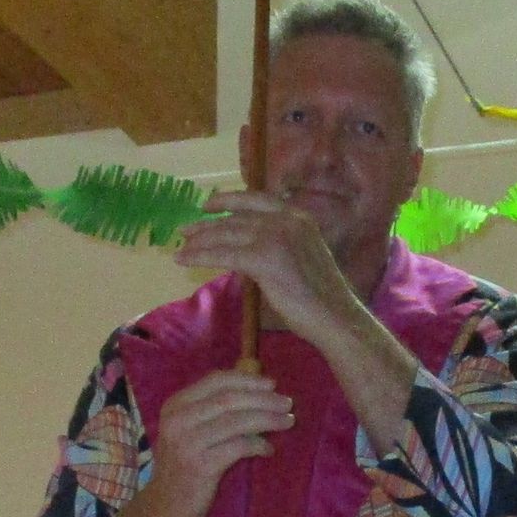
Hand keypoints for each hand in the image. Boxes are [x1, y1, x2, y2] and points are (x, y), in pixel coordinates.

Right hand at [128, 367, 294, 516]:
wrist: (163, 508)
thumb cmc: (182, 467)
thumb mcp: (187, 432)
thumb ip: (211, 413)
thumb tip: (258, 395)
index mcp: (175, 406)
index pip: (215, 380)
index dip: (247, 380)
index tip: (271, 384)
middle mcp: (178, 420)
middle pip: (229, 399)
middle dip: (264, 399)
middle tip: (287, 403)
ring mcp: (188, 443)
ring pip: (237, 421)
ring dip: (268, 419)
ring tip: (288, 421)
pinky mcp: (200, 466)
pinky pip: (238, 447)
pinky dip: (258, 445)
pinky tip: (269, 450)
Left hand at [175, 191, 361, 343]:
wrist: (335, 316)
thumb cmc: (320, 296)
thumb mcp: (301, 257)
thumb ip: (277, 245)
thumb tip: (244, 247)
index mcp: (298, 216)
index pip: (255, 200)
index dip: (228, 200)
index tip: (208, 205)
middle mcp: (287, 220)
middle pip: (236, 219)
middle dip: (207, 225)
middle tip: (185, 230)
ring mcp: (276, 237)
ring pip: (226, 235)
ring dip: (199, 241)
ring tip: (181, 247)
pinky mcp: (264, 258)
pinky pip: (223, 255)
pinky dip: (200, 256)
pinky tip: (185, 259)